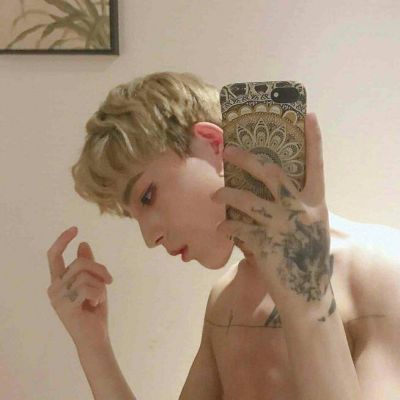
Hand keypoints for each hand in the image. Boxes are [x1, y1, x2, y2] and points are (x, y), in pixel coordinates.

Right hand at [46, 227, 113, 349]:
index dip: (62, 240)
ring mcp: (57, 297)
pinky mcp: (64, 306)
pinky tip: (95, 305)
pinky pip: (88, 288)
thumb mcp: (94, 283)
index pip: (54, 255)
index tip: (75, 228)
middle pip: (79, 262)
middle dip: (100, 268)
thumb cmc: (94, 311)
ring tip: (98, 299)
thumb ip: (88, 266)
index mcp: (58, 281)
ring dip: (101, 285)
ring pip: (86, 274)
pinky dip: (99, 294)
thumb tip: (83, 243)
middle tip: (109, 280)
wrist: (96, 338)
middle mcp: (53, 288)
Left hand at [212, 113, 333, 306]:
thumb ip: (296, 207)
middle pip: (271, 173)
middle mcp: (300, 210)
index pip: (316, 165)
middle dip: (246, 159)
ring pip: (246, 199)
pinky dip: (227, 226)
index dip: (313, 140)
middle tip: (229, 150)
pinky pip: (238, 227)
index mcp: (315, 203)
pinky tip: (222, 228)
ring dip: (226, 194)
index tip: (308, 115)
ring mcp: (281, 226)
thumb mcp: (310, 228)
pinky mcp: (264, 243)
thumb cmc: (306, 258)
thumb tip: (269, 189)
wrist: (305, 294)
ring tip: (215, 194)